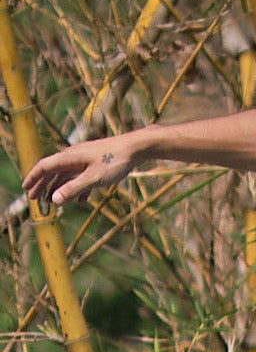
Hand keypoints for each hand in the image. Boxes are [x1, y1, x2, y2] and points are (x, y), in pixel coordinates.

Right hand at [23, 136, 138, 206]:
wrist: (135, 148)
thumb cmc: (114, 162)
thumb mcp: (93, 179)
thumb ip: (73, 188)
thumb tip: (53, 199)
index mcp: (69, 158)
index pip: (44, 167)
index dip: (34, 178)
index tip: (26, 189)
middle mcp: (73, 156)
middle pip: (53, 172)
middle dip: (42, 185)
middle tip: (34, 199)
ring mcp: (84, 159)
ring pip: (66, 175)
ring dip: (58, 189)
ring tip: (53, 202)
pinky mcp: (95, 163)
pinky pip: (81, 177)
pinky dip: (77, 189)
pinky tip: (80, 201)